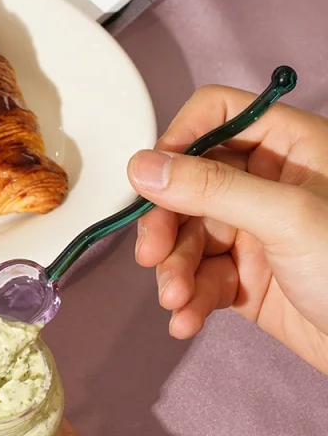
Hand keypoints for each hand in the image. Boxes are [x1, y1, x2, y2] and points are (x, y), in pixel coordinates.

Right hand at [128, 85, 327, 373]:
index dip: (179, 141)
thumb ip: (213, 187)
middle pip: (189, 184)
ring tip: (177, 300)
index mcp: (291, 147)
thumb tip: (144, 166)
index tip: (151, 179)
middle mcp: (269, 184)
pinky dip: (188, 299)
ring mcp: (256, 231)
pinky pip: (199, 277)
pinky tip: (187, 320)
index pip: (219, 116)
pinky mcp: (247, 276)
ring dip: (174, 271)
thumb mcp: (288, 218)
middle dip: (166, 224)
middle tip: (152, 253)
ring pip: (188, 237)